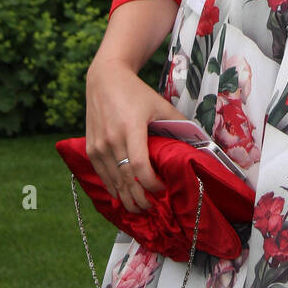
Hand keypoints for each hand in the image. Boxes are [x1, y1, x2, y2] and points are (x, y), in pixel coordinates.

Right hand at [85, 57, 188, 213]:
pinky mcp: (91, 148)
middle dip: (139, 199)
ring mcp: (99, 145)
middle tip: (150, 209)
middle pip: (126, 179)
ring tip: (138, 208)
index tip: (162, 189)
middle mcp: (112, 139)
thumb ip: (176, 122)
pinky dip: (112, 188)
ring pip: (112, 181)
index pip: (140, 167)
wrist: (105, 79)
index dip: (151, 184)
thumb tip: (197, 139)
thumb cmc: (135, 91)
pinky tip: (122, 195)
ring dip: (125, 198)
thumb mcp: (159, 103)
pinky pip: (101, 175)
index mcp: (131, 128)